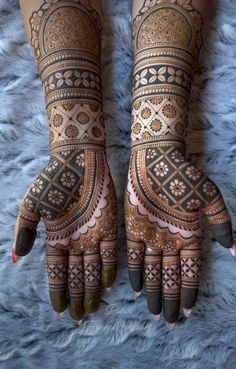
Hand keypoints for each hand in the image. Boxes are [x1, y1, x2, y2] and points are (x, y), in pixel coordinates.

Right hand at [13, 148, 117, 321]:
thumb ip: (24, 230)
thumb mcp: (32, 205)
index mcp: (56, 238)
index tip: (58, 311)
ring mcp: (92, 235)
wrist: (77, 160)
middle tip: (78, 319)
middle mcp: (75, 241)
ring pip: (92, 269)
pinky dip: (108, 269)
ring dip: (90, 289)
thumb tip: (17, 257)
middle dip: (76, 297)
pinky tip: (105, 285)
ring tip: (91, 309)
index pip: (57, 272)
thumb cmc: (53, 181)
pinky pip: (109, 253)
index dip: (57, 291)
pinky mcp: (108, 227)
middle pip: (75, 275)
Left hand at [125, 144, 233, 324]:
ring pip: (153, 271)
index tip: (188, 311)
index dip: (190, 291)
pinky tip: (137, 289)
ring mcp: (151, 236)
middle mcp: (170, 241)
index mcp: (189, 235)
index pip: (191, 271)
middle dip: (171, 299)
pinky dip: (135, 272)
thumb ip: (222, 223)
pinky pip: (133, 256)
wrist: (156, 159)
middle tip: (169, 322)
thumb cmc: (185, 177)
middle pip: (171, 277)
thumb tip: (235, 249)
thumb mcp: (209, 199)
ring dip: (154, 292)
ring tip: (154, 313)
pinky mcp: (133, 229)